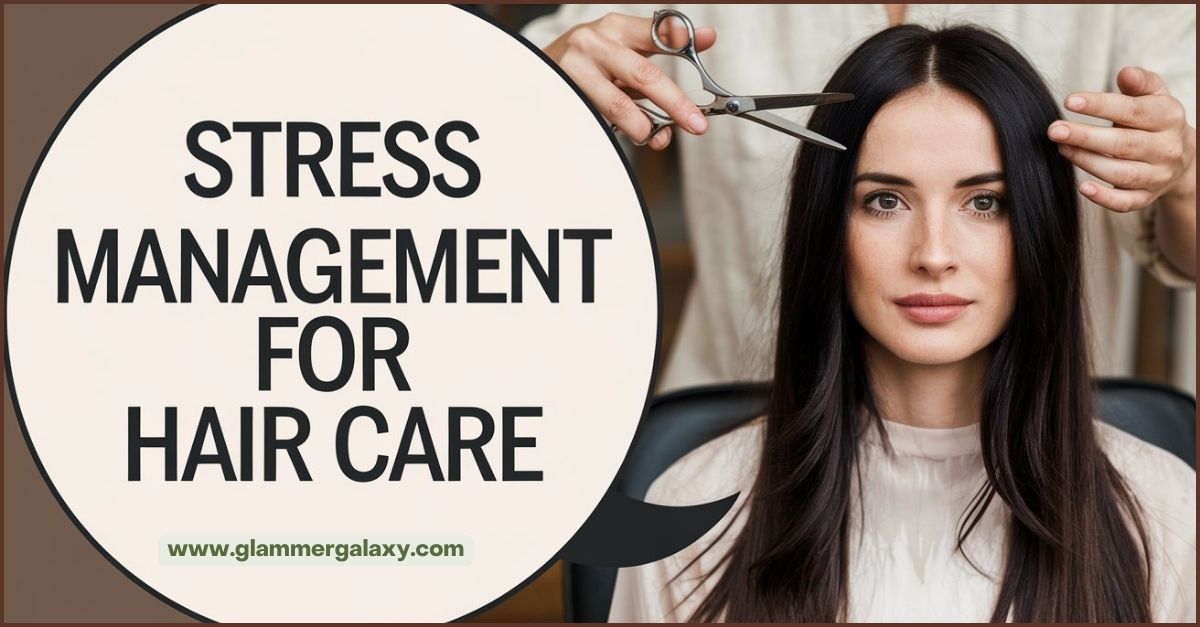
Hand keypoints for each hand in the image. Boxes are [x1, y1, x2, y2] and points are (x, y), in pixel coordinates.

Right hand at [543, 13, 716, 149]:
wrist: (539, 69)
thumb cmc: (590, 59)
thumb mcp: (623, 44)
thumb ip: (662, 43)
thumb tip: (707, 37)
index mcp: (614, 28)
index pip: (653, 31)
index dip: (680, 38)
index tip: (708, 39)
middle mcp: (593, 44)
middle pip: (642, 75)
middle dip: (674, 103)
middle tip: (695, 123)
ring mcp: (575, 72)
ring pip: (618, 105)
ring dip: (644, 126)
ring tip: (656, 137)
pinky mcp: (564, 98)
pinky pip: (599, 121)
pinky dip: (619, 132)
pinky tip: (627, 134)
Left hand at [1048, 67, 1195, 212]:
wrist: (1182, 156)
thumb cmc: (1155, 119)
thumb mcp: (1155, 95)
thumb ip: (1140, 82)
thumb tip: (1125, 73)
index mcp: (1169, 117)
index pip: (1133, 111)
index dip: (1100, 106)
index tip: (1069, 101)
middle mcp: (1167, 148)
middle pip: (1123, 144)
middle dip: (1085, 137)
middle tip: (1054, 129)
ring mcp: (1158, 175)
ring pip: (1121, 173)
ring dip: (1087, 162)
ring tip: (1061, 148)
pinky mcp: (1147, 197)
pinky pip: (1126, 202)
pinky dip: (1105, 198)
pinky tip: (1082, 187)